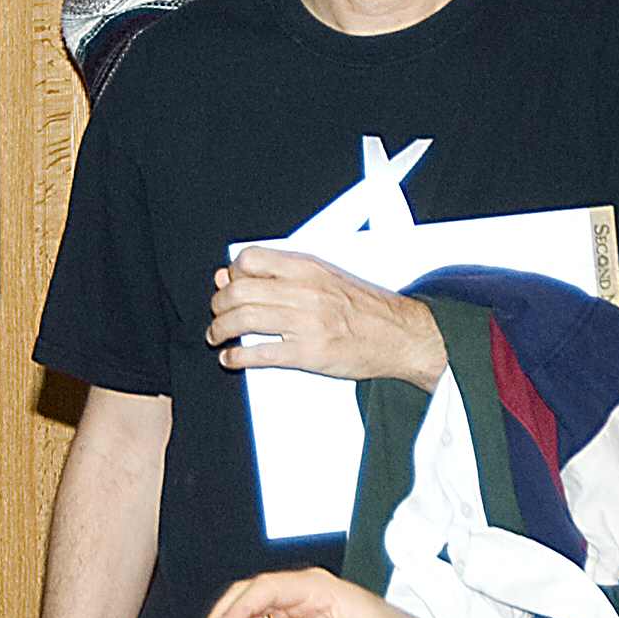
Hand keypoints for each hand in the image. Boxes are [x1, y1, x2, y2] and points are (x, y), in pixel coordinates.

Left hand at [206, 247, 444, 388]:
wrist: (401, 334)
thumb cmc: (365, 306)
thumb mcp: (325, 276)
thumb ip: (280, 273)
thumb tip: (232, 273)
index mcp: (308, 267)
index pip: (250, 259)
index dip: (232, 273)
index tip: (230, 284)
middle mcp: (304, 291)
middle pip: (240, 291)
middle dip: (219, 305)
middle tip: (217, 314)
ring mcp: (306, 323)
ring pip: (243, 319)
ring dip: (220, 330)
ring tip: (217, 336)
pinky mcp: (308, 353)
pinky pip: (260, 353)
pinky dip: (237, 357)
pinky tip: (231, 358)